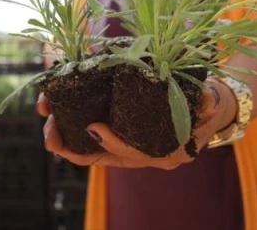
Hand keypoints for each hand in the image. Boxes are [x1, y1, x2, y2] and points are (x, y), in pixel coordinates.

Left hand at [36, 80, 237, 169]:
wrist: (211, 108)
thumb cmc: (208, 101)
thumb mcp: (210, 101)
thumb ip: (208, 102)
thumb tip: (209, 100)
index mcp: (163, 152)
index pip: (131, 154)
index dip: (111, 143)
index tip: (92, 127)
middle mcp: (143, 155)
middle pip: (102, 157)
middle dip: (71, 144)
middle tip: (50, 127)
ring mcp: (130, 147)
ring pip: (92, 152)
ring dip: (65, 138)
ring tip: (45, 118)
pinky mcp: (122, 134)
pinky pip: (92, 142)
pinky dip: (74, 130)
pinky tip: (56, 113)